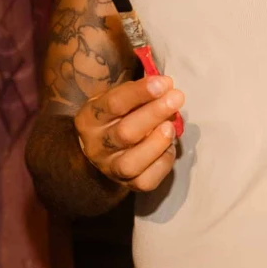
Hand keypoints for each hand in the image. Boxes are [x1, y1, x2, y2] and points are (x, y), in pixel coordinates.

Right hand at [75, 74, 184, 193]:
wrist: (104, 151)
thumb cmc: (116, 117)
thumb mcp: (117, 99)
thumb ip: (137, 94)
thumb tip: (166, 87)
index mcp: (89, 118)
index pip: (114, 104)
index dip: (140, 93)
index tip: (164, 82)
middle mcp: (96, 145)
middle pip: (125, 133)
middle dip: (154, 114)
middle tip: (177, 97)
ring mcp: (110, 168)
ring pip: (132, 162)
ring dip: (157, 143)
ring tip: (172, 126)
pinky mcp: (128, 185)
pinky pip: (147, 180)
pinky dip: (163, 162)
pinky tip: (170, 146)